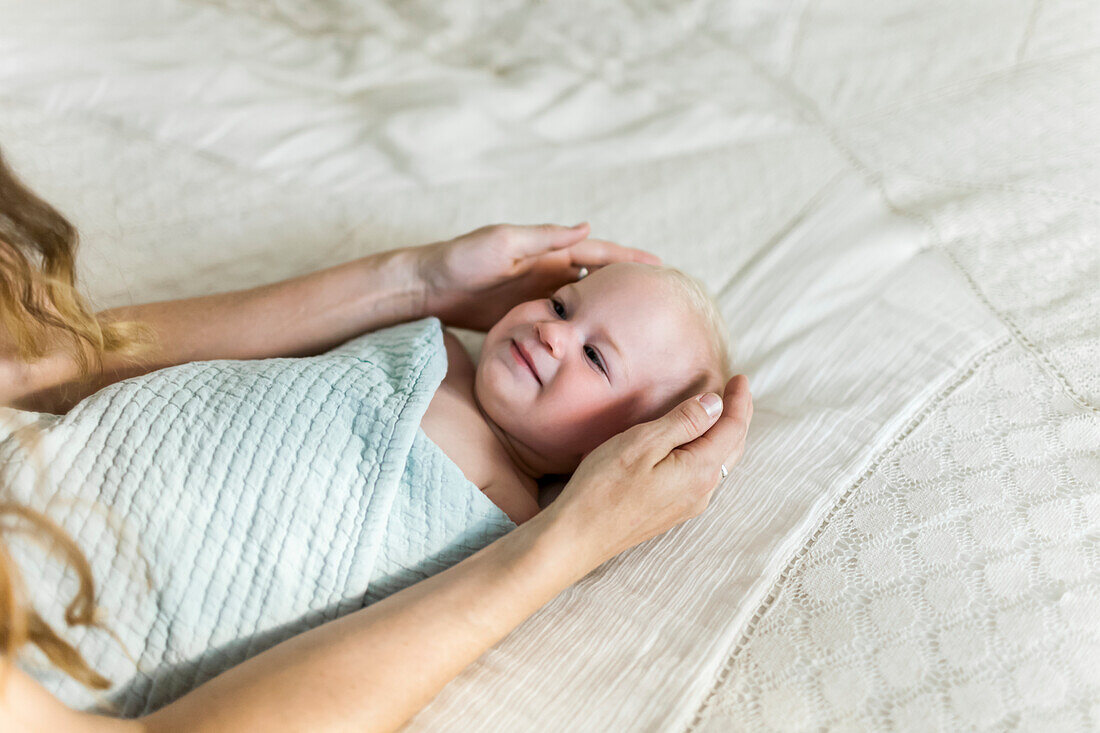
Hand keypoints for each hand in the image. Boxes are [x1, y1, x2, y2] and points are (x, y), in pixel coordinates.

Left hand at [414, 222, 660, 331]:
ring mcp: (538, 295)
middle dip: (626, 285)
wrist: (427, 288)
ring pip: (583, 303)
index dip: (629, 260)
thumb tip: (588, 227)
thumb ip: (545, 238)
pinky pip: (562, 324)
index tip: (660, 268)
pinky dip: (581, 329)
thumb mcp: (503, 243)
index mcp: (547, 251)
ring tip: (637, 322)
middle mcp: (547, 271)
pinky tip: (595, 344)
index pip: (599, 254)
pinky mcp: (525, 317)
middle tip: (660, 298)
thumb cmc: (462, 260)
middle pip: (597, 279)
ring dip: (607, 309)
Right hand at [545, 375, 753, 568]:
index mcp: (699, 471)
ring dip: (724, 434)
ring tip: (720, 411)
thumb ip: (683, 422)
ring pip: (719, 463)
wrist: (578, 537)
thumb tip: (715, 404)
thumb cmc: (603, 488)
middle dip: (737, 415)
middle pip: (732, 447)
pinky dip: (708, 450)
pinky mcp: (671, 511)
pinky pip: (703, 475)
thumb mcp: (642, 443)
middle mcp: (701, 491)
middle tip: (735, 388)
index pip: (733, 428)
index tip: (740, 377)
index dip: (739, 400)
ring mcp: (687, 505)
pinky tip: (695, 444)